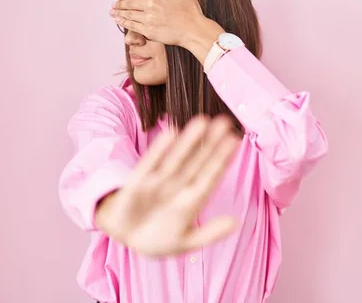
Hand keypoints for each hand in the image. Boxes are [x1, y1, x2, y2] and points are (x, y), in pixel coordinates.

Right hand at [95, 115, 239, 256]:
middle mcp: (178, 186)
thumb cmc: (158, 238)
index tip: (235, 140)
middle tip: (224, 121)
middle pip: (197, 161)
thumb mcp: (185, 241)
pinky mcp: (138, 183)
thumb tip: (235, 222)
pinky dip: (160, 149)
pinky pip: (151, 163)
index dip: (222, 159)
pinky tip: (172, 132)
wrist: (126, 238)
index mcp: (192, 200)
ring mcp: (159, 182)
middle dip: (210, 143)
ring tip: (203, 120)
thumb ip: (209, 233)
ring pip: (177, 158)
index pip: (210, 176)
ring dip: (189, 140)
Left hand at [109, 0, 208, 46]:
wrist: (195, 30)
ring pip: (128, 14)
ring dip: (118, 13)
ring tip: (112, 12)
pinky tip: (118, 21)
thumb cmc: (192, 10)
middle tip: (113, 5)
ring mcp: (149, 18)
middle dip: (119, 4)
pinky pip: (132, 25)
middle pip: (129, 3)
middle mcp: (151, 4)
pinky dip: (123, 22)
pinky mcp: (149, 31)